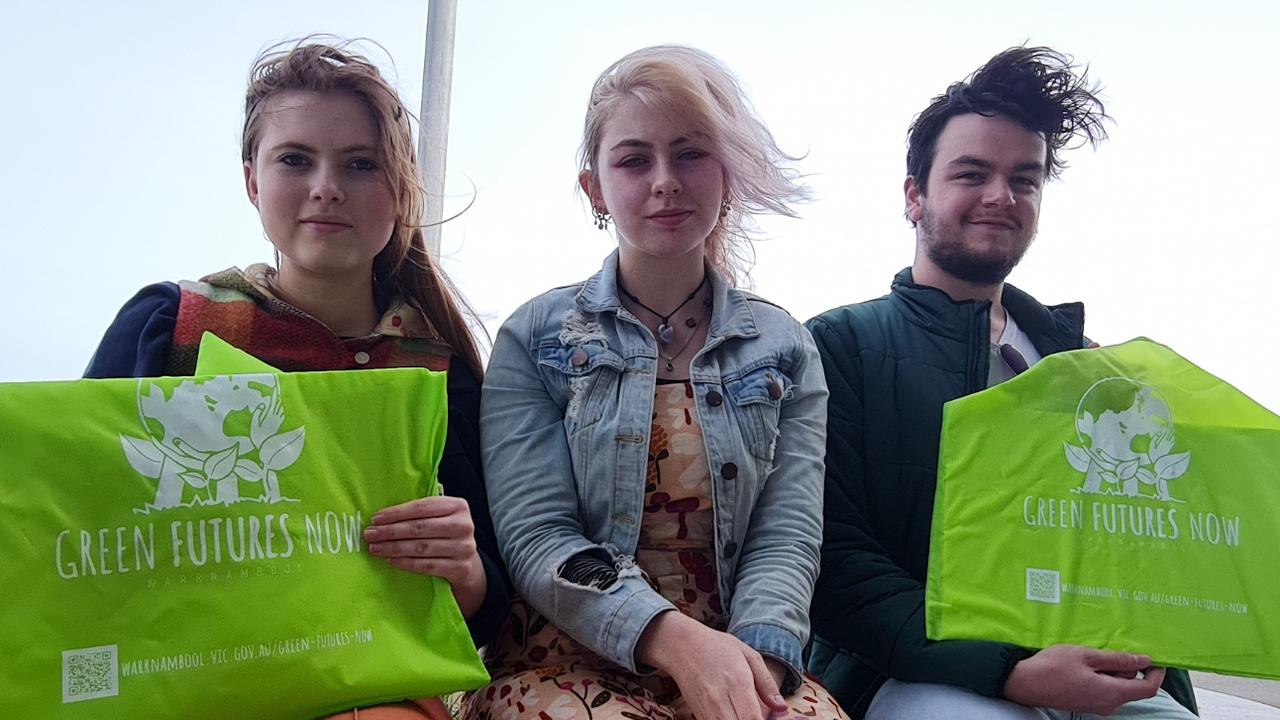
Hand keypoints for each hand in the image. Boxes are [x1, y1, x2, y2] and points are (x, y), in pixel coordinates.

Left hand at [363, 496, 486, 617]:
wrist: (466, 561)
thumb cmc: (445, 532)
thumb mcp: (440, 516)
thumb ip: (420, 512)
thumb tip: (382, 516)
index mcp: (458, 506)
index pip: (422, 507)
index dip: (396, 513)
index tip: (375, 519)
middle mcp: (464, 525)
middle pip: (420, 528)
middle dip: (391, 531)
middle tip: (370, 535)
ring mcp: (463, 548)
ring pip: (421, 548)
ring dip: (394, 548)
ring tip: (376, 548)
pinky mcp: (460, 568)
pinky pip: (427, 566)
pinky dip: (407, 563)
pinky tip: (391, 560)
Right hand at [636, 612, 787, 719]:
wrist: (680, 644)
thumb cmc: (717, 646)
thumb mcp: (748, 655)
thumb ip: (767, 683)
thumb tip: (782, 708)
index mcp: (737, 682)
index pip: (753, 718)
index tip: (773, 719)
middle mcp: (720, 698)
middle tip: (759, 714)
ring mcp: (705, 708)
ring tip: (748, 713)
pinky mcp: (696, 713)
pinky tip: (734, 714)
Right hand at [1004, 644, 1165, 714]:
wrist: (1024, 683)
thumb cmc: (1052, 667)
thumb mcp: (1086, 655)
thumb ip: (1117, 659)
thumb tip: (1143, 660)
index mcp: (1112, 693)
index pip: (1147, 688)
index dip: (1156, 674)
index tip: (1156, 659)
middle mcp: (1108, 704)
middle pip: (1131, 686)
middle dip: (1125, 667)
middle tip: (1106, 648)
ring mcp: (1096, 706)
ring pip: (1116, 687)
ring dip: (1110, 670)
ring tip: (1089, 655)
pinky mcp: (1086, 704)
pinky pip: (1103, 690)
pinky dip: (1100, 676)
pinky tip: (1083, 665)